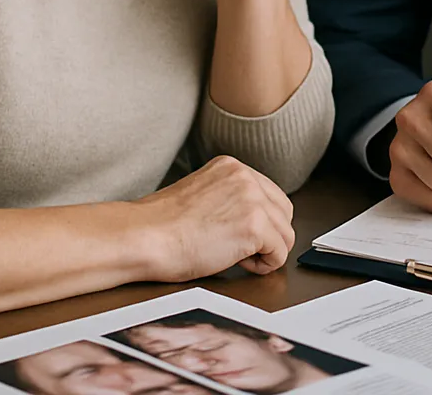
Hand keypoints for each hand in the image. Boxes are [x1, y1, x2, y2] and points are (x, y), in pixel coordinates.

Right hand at [131, 156, 294, 280]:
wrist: (145, 237)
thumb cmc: (161, 226)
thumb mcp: (201, 195)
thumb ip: (228, 197)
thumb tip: (248, 217)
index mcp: (230, 166)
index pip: (269, 194)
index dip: (260, 220)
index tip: (240, 234)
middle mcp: (245, 176)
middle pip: (283, 211)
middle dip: (269, 235)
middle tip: (241, 249)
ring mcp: (252, 198)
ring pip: (285, 233)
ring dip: (266, 251)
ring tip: (237, 257)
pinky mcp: (255, 225)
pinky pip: (280, 252)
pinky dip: (265, 265)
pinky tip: (239, 264)